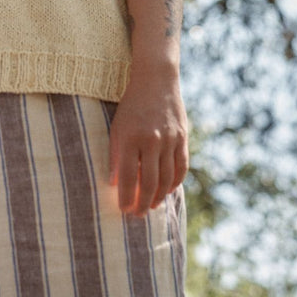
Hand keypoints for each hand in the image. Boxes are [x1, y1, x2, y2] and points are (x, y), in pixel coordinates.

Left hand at [108, 71, 188, 216]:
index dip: (126, 197)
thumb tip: (114, 184)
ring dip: (159, 197)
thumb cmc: (131, 106)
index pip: (128, 176)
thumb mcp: (117, 127)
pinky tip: (166, 191)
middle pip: (149, 182)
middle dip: (142, 203)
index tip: (123, 210)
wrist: (156, 81)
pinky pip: (181, 167)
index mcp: (131, 137)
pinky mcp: (182, 138)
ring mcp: (169, 139)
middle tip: (137, 215)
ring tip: (150, 206)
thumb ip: (115, 155)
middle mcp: (151, 140)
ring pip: (167, 178)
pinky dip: (174, 183)